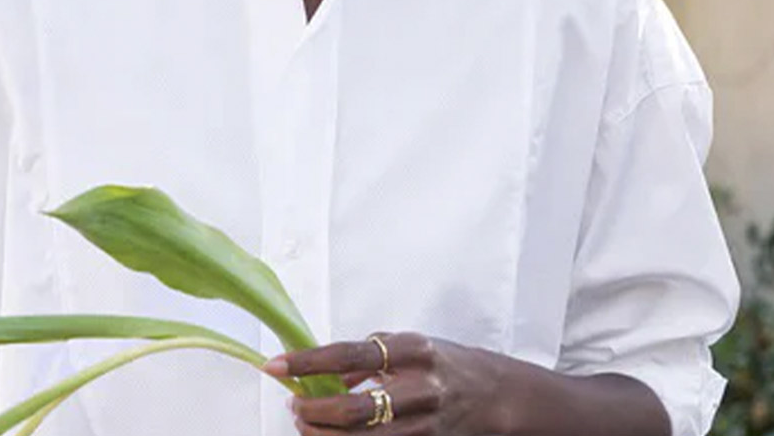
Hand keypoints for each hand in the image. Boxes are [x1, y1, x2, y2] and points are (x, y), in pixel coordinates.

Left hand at [264, 332, 508, 434]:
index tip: (275, 365)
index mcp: (413, 350)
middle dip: (314, 411)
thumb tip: (327, 373)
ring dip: (324, 435)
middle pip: (354, 409)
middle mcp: (421, 388)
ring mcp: (425, 424)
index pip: (348, 353)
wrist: (498, 397)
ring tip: (306, 423)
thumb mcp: (411, 347)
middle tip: (294, 405)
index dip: (307, 361)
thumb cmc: (447, 365)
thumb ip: (368, 356)